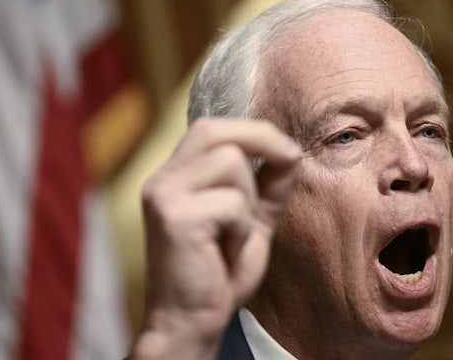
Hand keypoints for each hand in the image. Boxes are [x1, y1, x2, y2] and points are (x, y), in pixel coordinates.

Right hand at [131, 118, 301, 359]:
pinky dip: (242, 230)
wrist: (189, 324)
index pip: (210, 129)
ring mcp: (164, 196)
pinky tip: (225, 253)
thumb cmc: (217, 275)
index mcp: (173, 177)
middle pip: (214, 130)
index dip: (252, 130)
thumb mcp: (250, 222)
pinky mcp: (174, 217)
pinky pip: (233, 203)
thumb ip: (267, 186)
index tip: (286, 150)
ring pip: (231, 164)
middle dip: (260, 139)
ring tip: (234, 236)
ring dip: (248, 202)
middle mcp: (161, 180)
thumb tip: (290, 150)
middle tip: (289, 160)